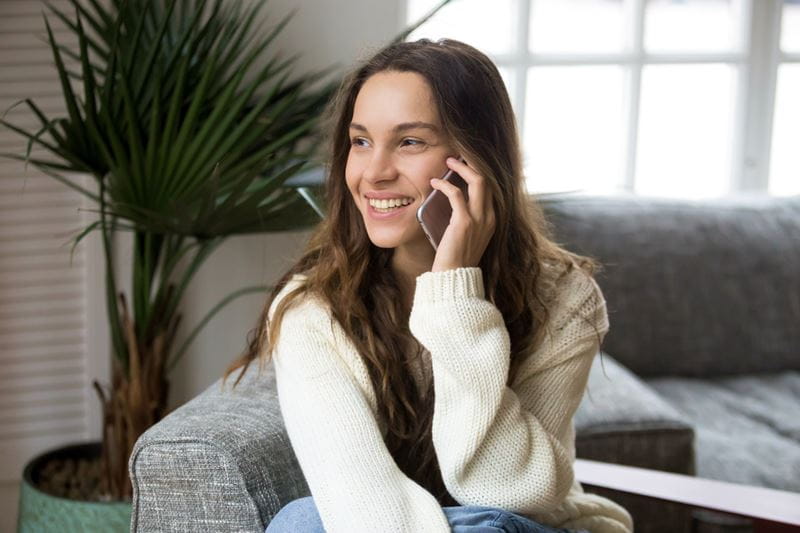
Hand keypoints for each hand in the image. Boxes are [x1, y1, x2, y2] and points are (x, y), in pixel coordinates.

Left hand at [429, 156, 495, 272]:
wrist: (454, 278)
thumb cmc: (456, 258)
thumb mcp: (469, 236)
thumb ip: (468, 219)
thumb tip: (454, 201)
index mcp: (492, 220)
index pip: (491, 188)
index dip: (478, 173)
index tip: (466, 164)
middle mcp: (490, 217)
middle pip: (488, 179)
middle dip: (473, 163)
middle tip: (457, 156)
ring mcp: (479, 219)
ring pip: (478, 181)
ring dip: (462, 167)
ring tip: (448, 161)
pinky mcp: (464, 222)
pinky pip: (456, 194)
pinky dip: (444, 184)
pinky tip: (434, 182)